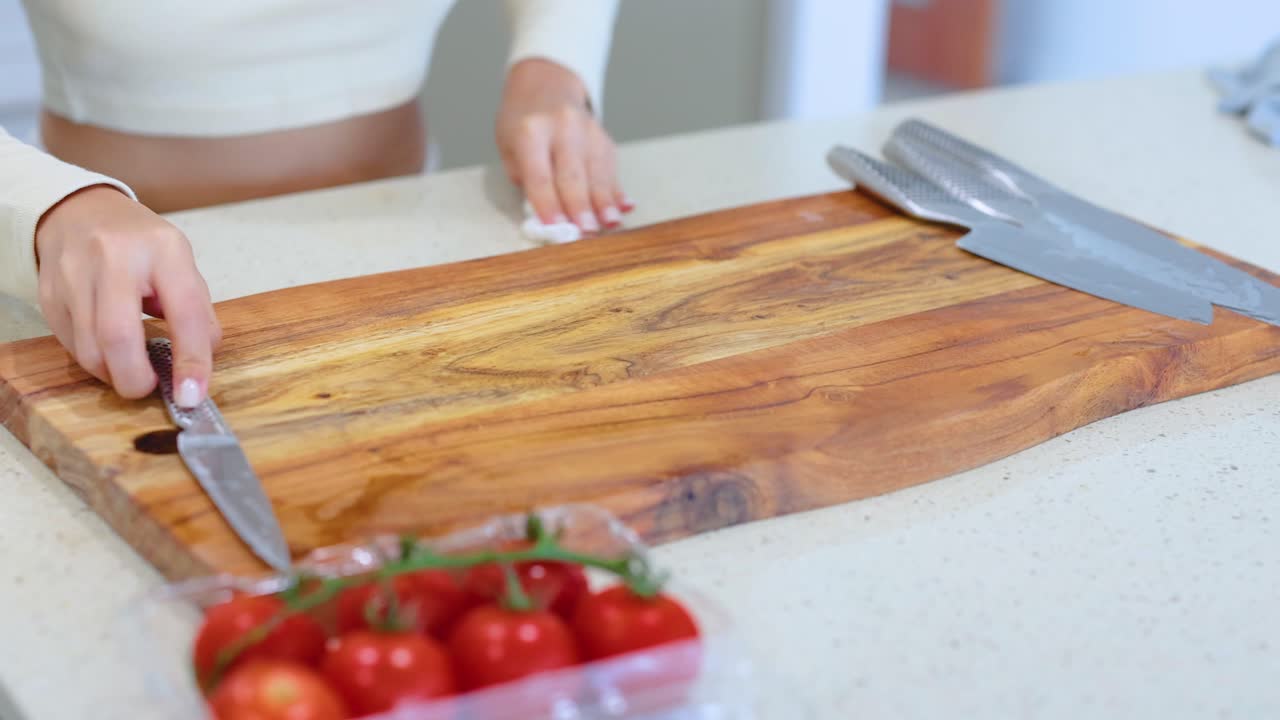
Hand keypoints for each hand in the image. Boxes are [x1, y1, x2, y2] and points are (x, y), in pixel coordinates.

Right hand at [35, 186, 220, 405]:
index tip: (193, 395)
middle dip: (136, 377)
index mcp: (163, 249)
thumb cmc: (140, 244)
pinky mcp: (49, 294)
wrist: (80, 212)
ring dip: (113, 373)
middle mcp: (115, 257)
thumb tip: (200, 363)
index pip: (185, 312)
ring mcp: (74, 274)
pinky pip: (70, 345)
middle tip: (149, 388)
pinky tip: (107, 350)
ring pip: (88, 348)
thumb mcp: (181, 264)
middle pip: (119, 335)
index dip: (192, 360)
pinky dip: (93, 360)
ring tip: (130, 368)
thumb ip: (197, 311)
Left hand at [496, 58, 632, 232]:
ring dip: (604, 202)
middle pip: (572, 175)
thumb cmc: (522, 122)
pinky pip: (611, 168)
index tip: (555, 228)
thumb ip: (525, 180)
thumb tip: (545, 216)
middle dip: (580, 207)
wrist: (546, 83)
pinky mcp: (604, 137)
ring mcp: (588, 130)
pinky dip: (616, 190)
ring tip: (610, 224)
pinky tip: (623, 207)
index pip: (540, 175)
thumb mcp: (509, 146)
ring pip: (597, 172)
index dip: (548, 204)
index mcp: (531, 131)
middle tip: (586, 232)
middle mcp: (562, 127)